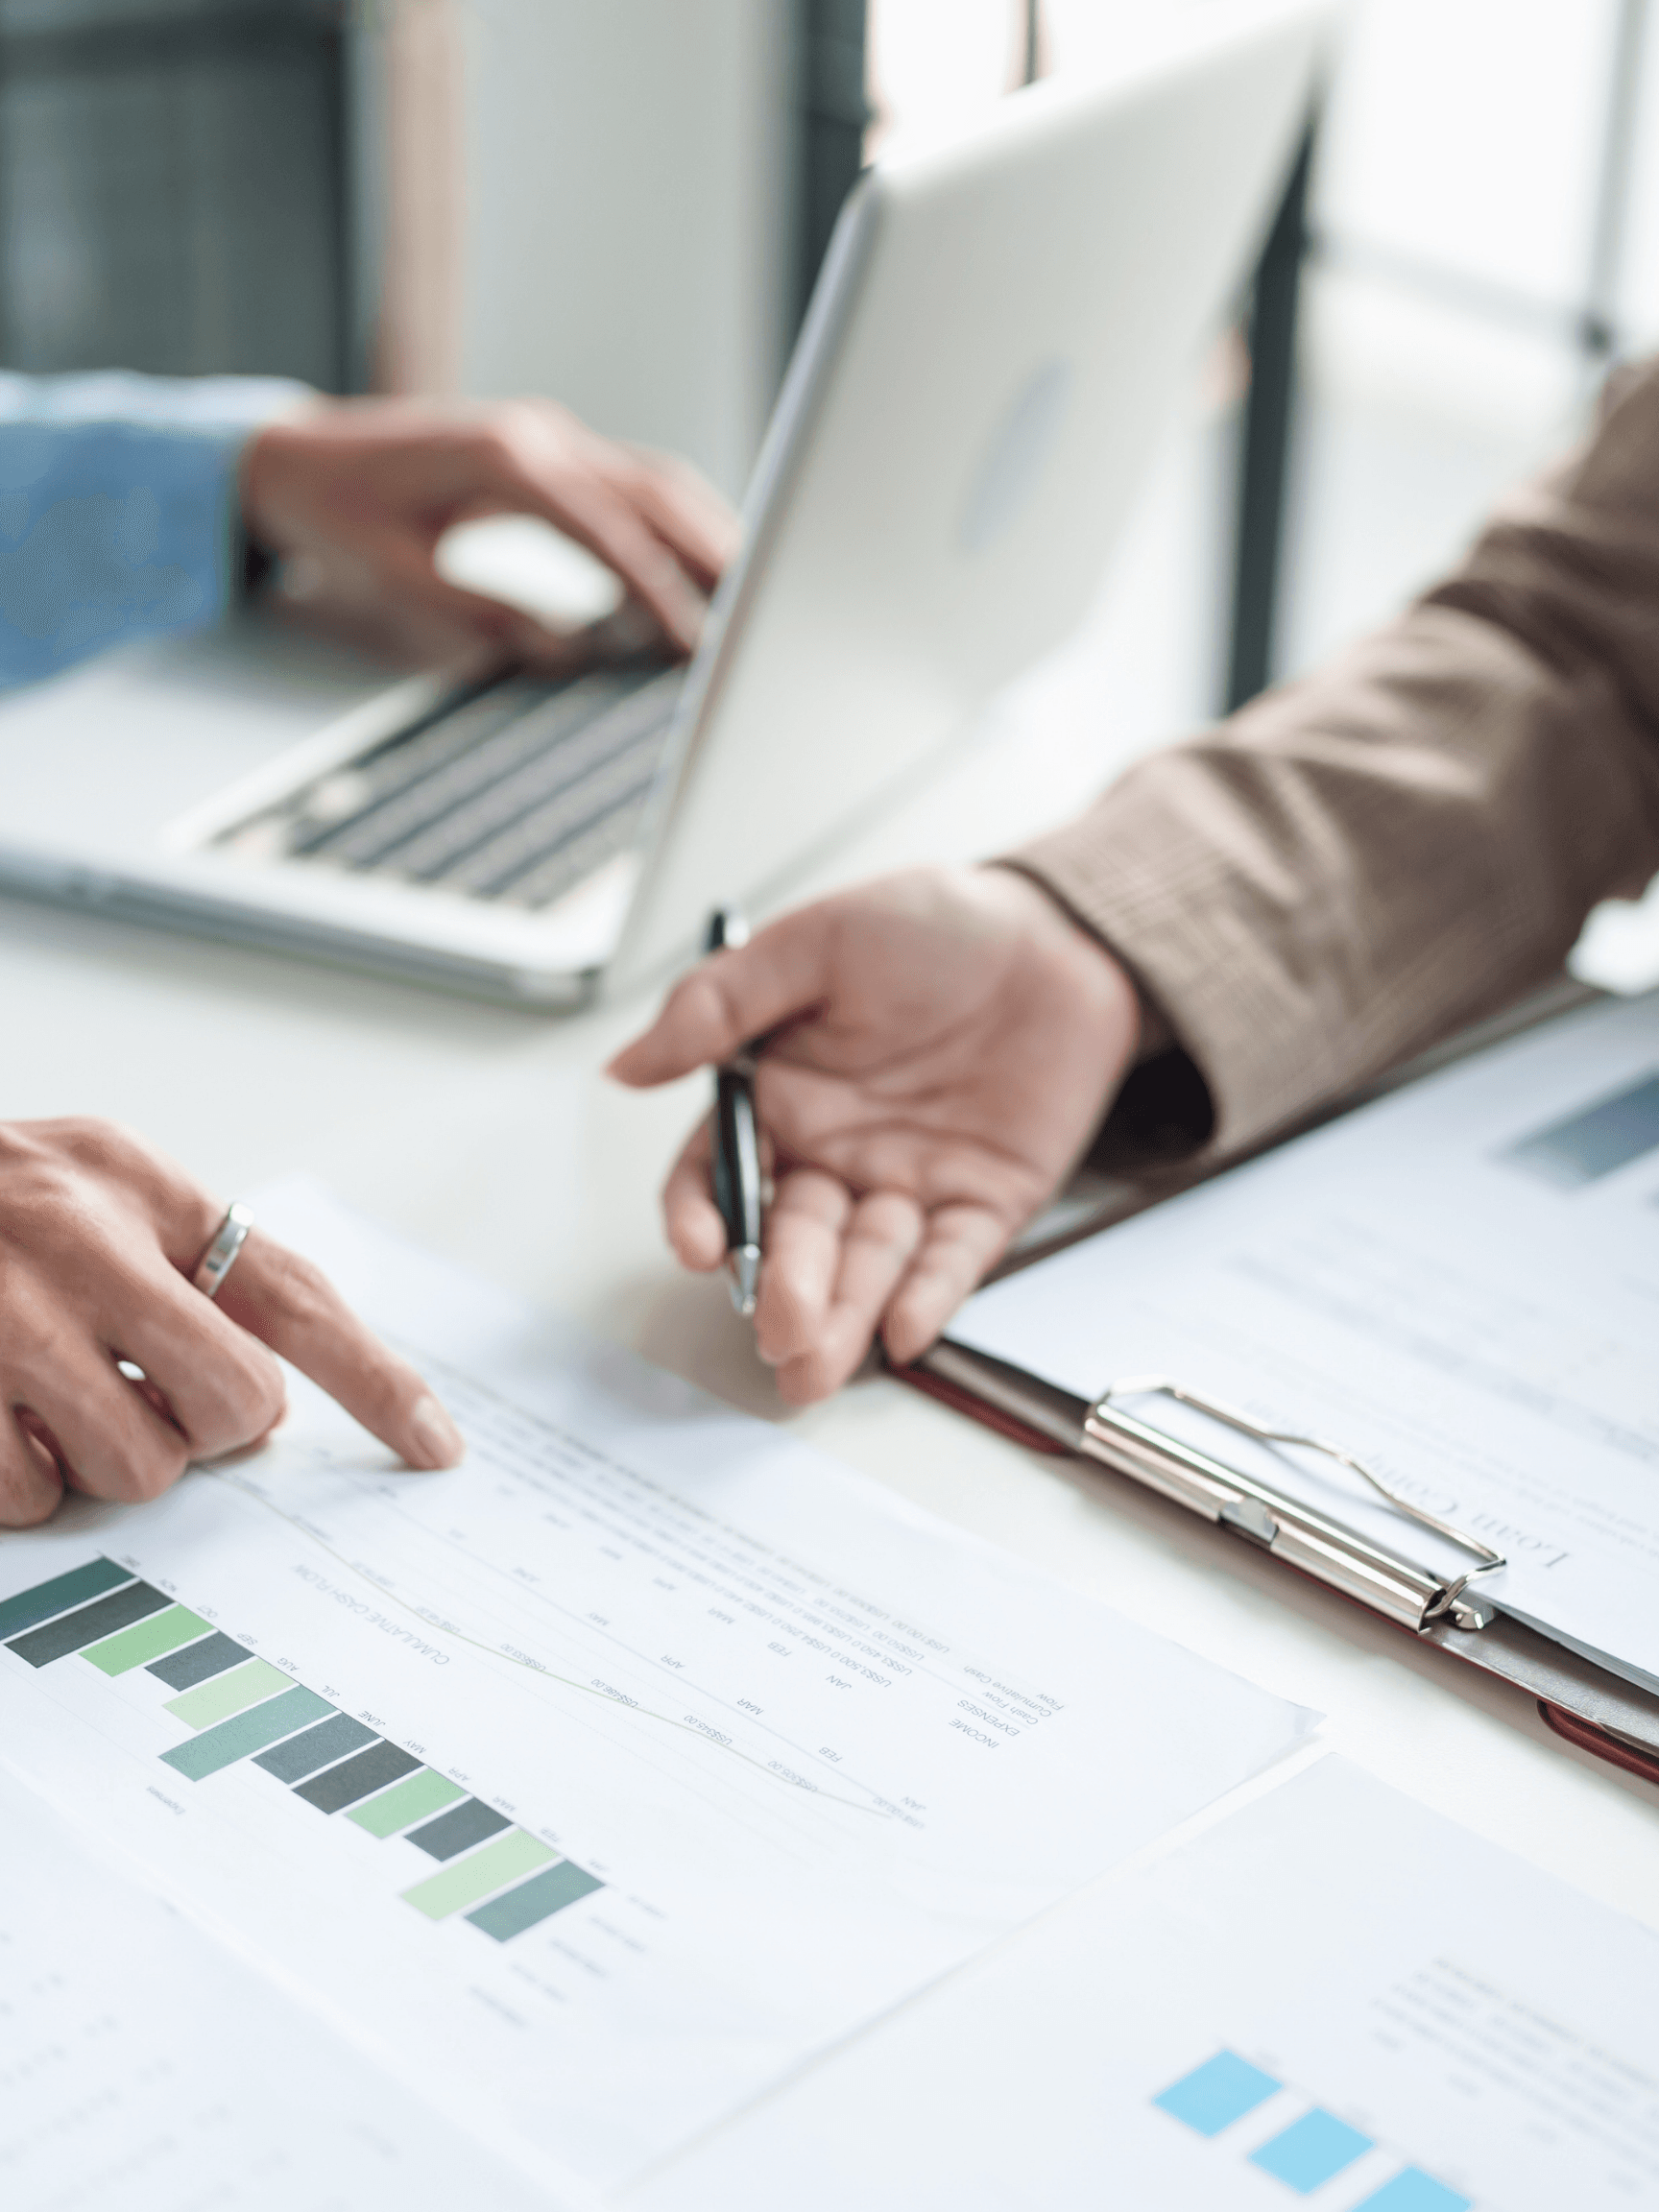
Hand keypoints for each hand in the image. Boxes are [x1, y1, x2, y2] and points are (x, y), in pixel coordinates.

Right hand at [0, 1119, 463, 1528]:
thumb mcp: (79, 1184)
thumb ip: (176, 1261)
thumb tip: (263, 1397)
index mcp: (130, 1180)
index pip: (293, 1290)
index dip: (378, 1379)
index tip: (438, 1447)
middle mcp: (74, 1237)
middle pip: (235, 1403)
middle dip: (207, 1427)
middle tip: (147, 1395)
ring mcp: (1, 1319)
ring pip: (140, 1467)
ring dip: (105, 1460)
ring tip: (47, 1398)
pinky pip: (35, 1499)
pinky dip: (21, 1484)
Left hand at [240, 396, 738, 667]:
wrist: (294, 456)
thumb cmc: (336, 511)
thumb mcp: (391, 571)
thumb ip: (477, 612)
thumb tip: (561, 655)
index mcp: (500, 455)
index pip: (604, 525)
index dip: (656, 586)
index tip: (692, 640)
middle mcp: (536, 434)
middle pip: (652, 490)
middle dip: (712, 552)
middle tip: (764, 612)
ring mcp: (548, 437)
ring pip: (652, 482)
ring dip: (705, 536)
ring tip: (752, 596)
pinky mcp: (550, 453)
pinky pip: (628, 488)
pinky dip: (670, 530)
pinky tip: (694, 577)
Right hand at [608, 868, 1140, 1402]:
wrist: (1058, 931)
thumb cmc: (934, 925)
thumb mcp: (815, 943)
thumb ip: (720, 1005)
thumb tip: (626, 1065)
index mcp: (782, 1097)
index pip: (722, 1176)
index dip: (704, 1215)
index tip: (699, 1246)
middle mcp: (837, 1153)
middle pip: (797, 1236)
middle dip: (785, 1287)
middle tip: (780, 1327)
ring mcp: (910, 1183)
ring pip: (868, 1262)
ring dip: (843, 1315)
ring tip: (818, 1365)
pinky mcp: (985, 1202)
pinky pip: (953, 1259)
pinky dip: (929, 1295)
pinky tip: (903, 1330)